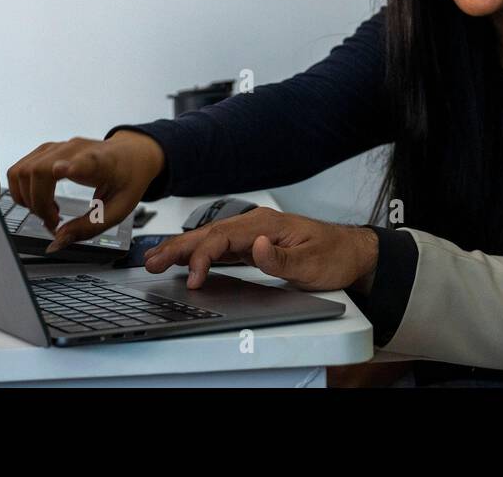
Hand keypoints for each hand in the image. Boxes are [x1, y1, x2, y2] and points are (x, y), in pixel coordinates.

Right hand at [6, 130, 163, 251]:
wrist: (132, 154)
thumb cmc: (127, 179)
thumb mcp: (117, 210)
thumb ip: (88, 228)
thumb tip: (56, 242)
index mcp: (102, 163)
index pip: (84, 162)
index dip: (69, 166)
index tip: (61, 171)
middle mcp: (76, 149)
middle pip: (39, 171)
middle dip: (37, 203)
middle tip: (53, 221)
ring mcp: (59, 147)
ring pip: (23, 170)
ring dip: (26, 198)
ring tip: (48, 211)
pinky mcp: (47, 149)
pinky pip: (21, 169)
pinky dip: (24, 190)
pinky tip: (43, 201)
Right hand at [142, 207, 378, 292]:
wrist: (350, 252)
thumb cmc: (334, 254)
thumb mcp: (311, 262)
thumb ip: (280, 257)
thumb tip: (255, 247)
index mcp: (265, 223)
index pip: (223, 237)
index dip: (203, 257)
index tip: (194, 279)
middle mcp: (256, 224)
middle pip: (209, 234)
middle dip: (179, 247)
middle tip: (152, 262)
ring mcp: (253, 233)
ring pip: (211, 239)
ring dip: (184, 249)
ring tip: (157, 260)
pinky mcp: (254, 244)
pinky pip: (220, 246)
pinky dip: (200, 253)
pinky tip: (187, 261)